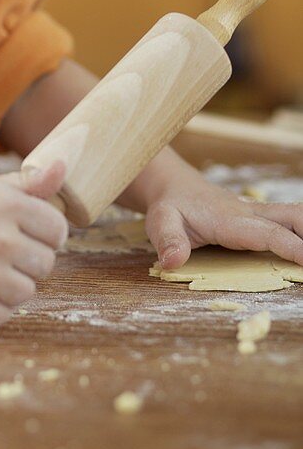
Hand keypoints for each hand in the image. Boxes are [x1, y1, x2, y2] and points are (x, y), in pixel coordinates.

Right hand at [0, 161, 66, 327]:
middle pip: (46, 264)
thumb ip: (29, 183)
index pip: (58, 230)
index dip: (44, 234)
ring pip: (28, 292)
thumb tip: (63, 166)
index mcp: (5, 205)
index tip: (24, 234)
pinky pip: (5, 314)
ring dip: (10, 285)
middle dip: (27, 261)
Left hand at [144, 165, 302, 270]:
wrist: (174, 186)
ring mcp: (256, 215)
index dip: (293, 248)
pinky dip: (300, 234)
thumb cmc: (169, 206)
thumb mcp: (160, 222)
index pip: (269, 233)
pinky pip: (286, 223)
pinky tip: (300, 249)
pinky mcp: (259, 219)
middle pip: (292, 217)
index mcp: (230, 219)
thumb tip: (172, 262)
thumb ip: (168, 241)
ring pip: (293, 217)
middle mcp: (250, 214)